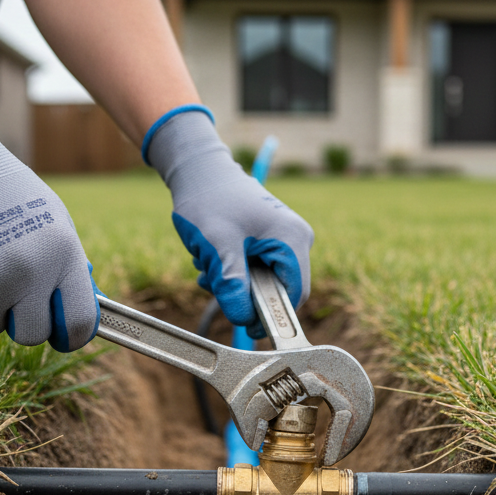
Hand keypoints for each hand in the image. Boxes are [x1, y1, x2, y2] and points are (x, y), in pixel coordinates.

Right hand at [0, 73, 98, 350]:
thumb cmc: (4, 191)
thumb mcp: (52, 219)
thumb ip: (68, 265)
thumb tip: (88, 307)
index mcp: (63, 254)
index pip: (78, 321)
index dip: (71, 336)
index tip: (62, 336)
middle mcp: (30, 272)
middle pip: (32, 334)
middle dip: (22, 322)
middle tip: (11, 298)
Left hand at [145, 107, 313, 333]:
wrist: (199, 170)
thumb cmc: (209, 201)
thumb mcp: (218, 247)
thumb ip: (232, 284)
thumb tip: (244, 320)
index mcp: (292, 239)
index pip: (295, 295)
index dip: (272, 316)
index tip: (244, 324)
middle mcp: (296, 239)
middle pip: (280, 291)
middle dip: (246, 296)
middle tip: (213, 284)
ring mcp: (285, 239)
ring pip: (265, 283)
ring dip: (234, 285)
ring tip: (208, 267)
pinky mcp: (271, 240)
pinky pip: (258, 271)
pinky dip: (234, 274)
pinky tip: (213, 261)